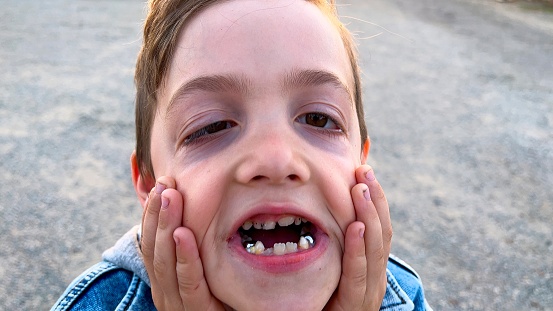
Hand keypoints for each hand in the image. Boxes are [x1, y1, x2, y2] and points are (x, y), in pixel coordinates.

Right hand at [140, 176, 223, 310]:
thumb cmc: (224, 295)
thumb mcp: (206, 266)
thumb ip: (196, 243)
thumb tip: (190, 201)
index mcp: (165, 279)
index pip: (151, 242)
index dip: (152, 213)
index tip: (161, 183)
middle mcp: (167, 291)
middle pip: (155, 248)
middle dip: (158, 213)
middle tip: (165, 183)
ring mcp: (180, 304)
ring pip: (166, 263)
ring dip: (167, 226)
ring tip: (170, 198)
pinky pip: (189, 283)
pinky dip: (184, 257)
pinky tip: (183, 233)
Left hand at [324, 165, 391, 310]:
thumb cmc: (326, 298)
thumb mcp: (334, 266)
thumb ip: (336, 243)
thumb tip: (327, 208)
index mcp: (372, 265)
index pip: (379, 227)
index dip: (375, 198)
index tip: (364, 170)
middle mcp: (375, 275)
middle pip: (381, 232)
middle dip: (374, 199)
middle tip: (364, 170)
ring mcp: (368, 290)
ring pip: (374, 249)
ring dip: (368, 215)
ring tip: (360, 189)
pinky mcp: (354, 303)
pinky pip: (358, 274)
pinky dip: (358, 249)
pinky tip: (355, 227)